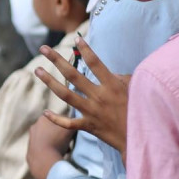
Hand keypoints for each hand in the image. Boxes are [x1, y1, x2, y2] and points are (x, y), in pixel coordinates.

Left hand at [26, 116, 73, 178]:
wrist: (43, 160)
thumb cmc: (57, 142)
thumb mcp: (69, 129)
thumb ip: (72, 121)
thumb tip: (74, 119)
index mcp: (42, 118)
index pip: (57, 118)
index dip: (64, 124)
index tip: (69, 131)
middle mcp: (34, 127)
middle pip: (52, 129)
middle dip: (60, 135)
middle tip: (68, 142)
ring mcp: (31, 139)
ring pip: (48, 140)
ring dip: (56, 144)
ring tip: (64, 150)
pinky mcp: (30, 151)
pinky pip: (43, 149)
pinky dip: (50, 152)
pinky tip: (55, 156)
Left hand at [34, 36, 130, 153]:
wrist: (140, 139)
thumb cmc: (140, 112)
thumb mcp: (135, 91)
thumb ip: (122, 79)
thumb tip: (112, 73)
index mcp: (112, 86)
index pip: (95, 63)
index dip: (85, 50)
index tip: (76, 39)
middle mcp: (99, 97)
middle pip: (73, 75)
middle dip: (56, 60)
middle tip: (43, 49)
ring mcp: (92, 112)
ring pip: (65, 95)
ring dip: (49, 82)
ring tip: (37, 70)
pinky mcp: (89, 126)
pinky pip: (68, 123)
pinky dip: (56, 119)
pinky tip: (45, 112)